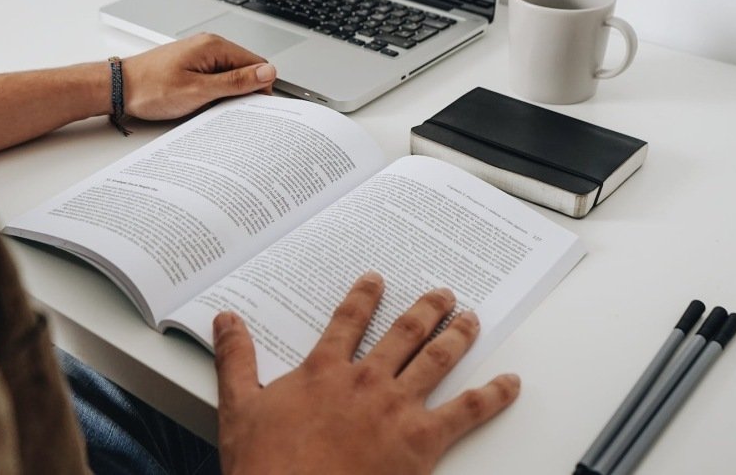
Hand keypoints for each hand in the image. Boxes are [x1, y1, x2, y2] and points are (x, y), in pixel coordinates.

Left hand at [121, 33, 276, 120]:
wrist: (118, 88)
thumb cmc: (151, 89)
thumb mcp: (199, 91)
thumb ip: (236, 82)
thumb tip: (268, 73)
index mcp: (214, 46)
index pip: (257, 64)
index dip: (261, 88)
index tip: (255, 109)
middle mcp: (209, 46)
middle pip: (244, 70)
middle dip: (243, 92)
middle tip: (229, 112)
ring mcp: (199, 55)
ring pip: (230, 76)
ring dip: (227, 95)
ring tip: (211, 109)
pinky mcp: (191, 66)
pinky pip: (215, 79)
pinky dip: (214, 93)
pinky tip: (202, 105)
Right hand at [213, 272, 520, 474]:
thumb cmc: (267, 467)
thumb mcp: (239, 408)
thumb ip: (236, 359)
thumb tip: (226, 321)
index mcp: (324, 371)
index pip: (347, 320)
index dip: (363, 297)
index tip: (376, 280)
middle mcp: (366, 381)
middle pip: (403, 333)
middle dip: (426, 309)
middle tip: (442, 294)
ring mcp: (397, 408)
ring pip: (437, 360)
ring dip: (457, 336)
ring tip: (470, 320)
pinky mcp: (422, 441)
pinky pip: (467, 412)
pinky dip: (492, 397)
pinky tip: (509, 384)